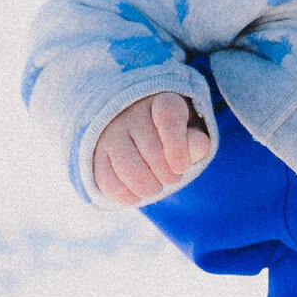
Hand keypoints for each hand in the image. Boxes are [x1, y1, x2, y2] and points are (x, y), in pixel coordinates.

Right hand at [91, 93, 210, 204]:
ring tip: (156, 187)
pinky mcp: (95, 155)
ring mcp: (110, 133)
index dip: (177, 145)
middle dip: (168, 174)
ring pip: (130, 168)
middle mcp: (131, 112)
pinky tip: (137, 193)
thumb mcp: (187, 134)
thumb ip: (195, 141)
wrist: (133, 135)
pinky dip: (127, 196)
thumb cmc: (169, 136)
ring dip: (149, 187)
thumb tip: (201, 146)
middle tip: (173, 177)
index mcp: (161, 101)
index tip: (181, 167)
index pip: (168, 116)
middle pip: (153, 151)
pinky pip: (109, 182)